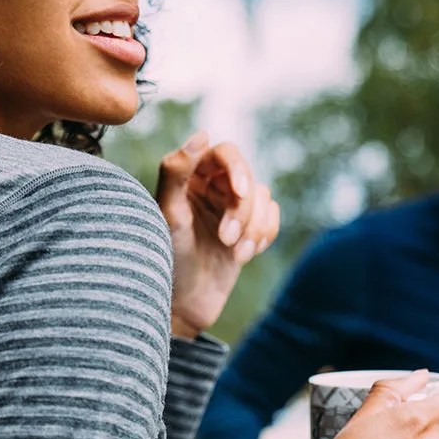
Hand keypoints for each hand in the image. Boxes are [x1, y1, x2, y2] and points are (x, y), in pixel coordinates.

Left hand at [156, 130, 279, 339]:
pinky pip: (272, 216)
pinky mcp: (247, 228)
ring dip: (254, 228)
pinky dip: (264, 235)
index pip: (224, 152)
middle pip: (247, 178)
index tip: (239, 194)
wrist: (183, 304)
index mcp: (189, 177)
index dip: (237, 169)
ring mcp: (231, 208)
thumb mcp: (168, 216)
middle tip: (226, 239)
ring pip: (262, 198)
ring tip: (235, 254)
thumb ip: (176, 172)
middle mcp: (211, 188)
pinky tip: (245, 255)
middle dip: (243, 210)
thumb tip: (201, 135)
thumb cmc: (167, 260)